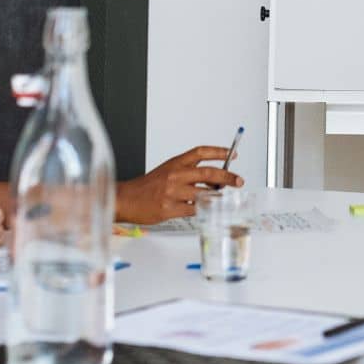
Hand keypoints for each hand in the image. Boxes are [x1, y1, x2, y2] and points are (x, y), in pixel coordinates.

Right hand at [115, 147, 241, 224]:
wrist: (125, 199)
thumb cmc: (146, 186)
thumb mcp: (167, 171)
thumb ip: (187, 173)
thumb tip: (213, 181)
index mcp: (175, 163)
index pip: (200, 152)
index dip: (219, 152)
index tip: (232, 154)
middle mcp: (175, 175)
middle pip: (208, 173)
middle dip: (228, 177)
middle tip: (238, 181)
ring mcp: (173, 192)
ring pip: (204, 194)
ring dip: (217, 197)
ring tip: (222, 199)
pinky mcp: (170, 208)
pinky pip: (193, 210)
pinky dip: (203, 211)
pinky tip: (205, 211)